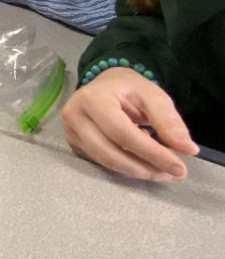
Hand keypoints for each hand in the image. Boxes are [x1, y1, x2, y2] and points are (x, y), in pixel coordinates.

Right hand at [61, 67, 198, 180]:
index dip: (151, 153)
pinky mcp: (73, 144)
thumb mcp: (153, 96)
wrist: (104, 85)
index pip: (123, 133)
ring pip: (104, 162)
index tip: (179, 167)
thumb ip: (169, 121)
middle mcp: (74, 116)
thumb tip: (187, 150)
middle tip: (171, 174)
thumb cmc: (129, 90)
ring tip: (159, 170)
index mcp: (93, 99)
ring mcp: (70, 132)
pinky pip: (100, 163)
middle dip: (143, 168)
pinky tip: (140, 160)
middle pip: (109, 152)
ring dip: (135, 171)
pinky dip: (124, 167)